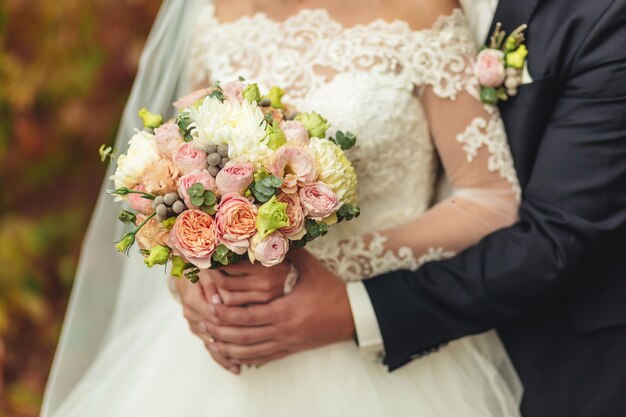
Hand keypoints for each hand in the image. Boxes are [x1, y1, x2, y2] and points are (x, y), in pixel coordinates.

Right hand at [175, 270, 240, 374]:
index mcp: (193, 300)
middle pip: (213, 332)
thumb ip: (212, 285)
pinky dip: (222, 358)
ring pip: (211, 344)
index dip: (229, 321)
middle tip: (251, 350)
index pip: (213, 315)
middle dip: (231, 341)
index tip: (247, 327)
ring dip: (226, 355)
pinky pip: (210, 347)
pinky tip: (235, 367)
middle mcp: (191, 315)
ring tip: (243, 364)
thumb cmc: (202, 269)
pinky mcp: (199, 330)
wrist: (189, 273)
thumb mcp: (207, 271)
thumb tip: (218, 301)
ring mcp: (194, 324)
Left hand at [201, 249, 355, 367]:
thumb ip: (290, 253)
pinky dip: (246, 357)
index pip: (247, 316)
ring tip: (210, 342)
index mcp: (285, 310)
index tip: (210, 304)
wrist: (353, 315)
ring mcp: (286, 343)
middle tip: (201, 325)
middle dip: (220, 332)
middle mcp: (283, 330)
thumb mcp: (312, 268)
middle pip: (243, 337)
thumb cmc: (332, 290)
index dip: (225, 312)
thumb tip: (272, 235)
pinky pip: (264, 358)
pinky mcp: (291, 349)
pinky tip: (233, 355)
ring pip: (250, 351)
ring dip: (228, 348)